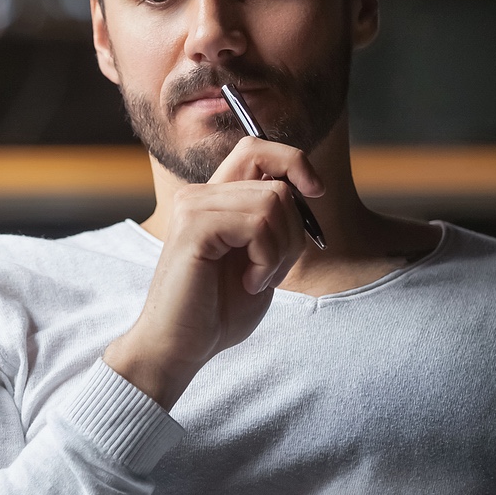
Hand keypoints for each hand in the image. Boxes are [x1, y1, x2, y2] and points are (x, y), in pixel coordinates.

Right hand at [105, 137, 323, 409]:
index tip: (315, 192)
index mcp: (214, 199)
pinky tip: (249, 283)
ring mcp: (193, 207)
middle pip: (277, 182)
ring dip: (280, 251)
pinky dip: (267, 259)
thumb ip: (274, 222)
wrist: (180, 346)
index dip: (294, 160)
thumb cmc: (218, 311)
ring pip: (273, 203)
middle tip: (271, 269)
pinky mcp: (194, 227)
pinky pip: (258, 224)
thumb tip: (305, 190)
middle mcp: (200, 195)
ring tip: (257, 279)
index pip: (257, 148)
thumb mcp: (259, 258)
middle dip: (293, 231)